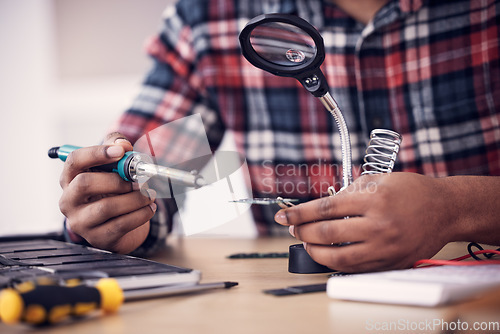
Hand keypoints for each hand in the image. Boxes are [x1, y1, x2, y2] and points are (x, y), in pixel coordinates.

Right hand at [58, 132, 156, 253]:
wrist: (118, 224)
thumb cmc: (113, 190)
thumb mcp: (113, 166)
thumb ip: (117, 147)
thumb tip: (123, 144)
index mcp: (69, 178)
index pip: (74, 161)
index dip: (97, 153)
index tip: (121, 150)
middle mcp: (69, 200)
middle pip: (85, 184)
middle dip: (117, 180)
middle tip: (139, 180)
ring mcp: (80, 222)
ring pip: (106, 207)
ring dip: (134, 198)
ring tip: (149, 194)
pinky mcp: (97, 238)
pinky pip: (120, 225)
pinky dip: (141, 214)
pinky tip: (150, 207)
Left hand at [274, 173, 456, 272]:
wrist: (445, 210)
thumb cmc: (412, 191)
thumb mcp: (379, 180)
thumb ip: (349, 191)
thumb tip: (321, 205)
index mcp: (373, 199)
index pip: (325, 208)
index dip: (299, 213)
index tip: (284, 216)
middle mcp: (378, 225)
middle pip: (326, 234)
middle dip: (302, 231)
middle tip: (293, 227)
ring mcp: (384, 248)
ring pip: (337, 257)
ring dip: (314, 251)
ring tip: (306, 242)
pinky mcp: (389, 263)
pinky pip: (355, 268)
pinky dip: (335, 262)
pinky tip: (327, 254)